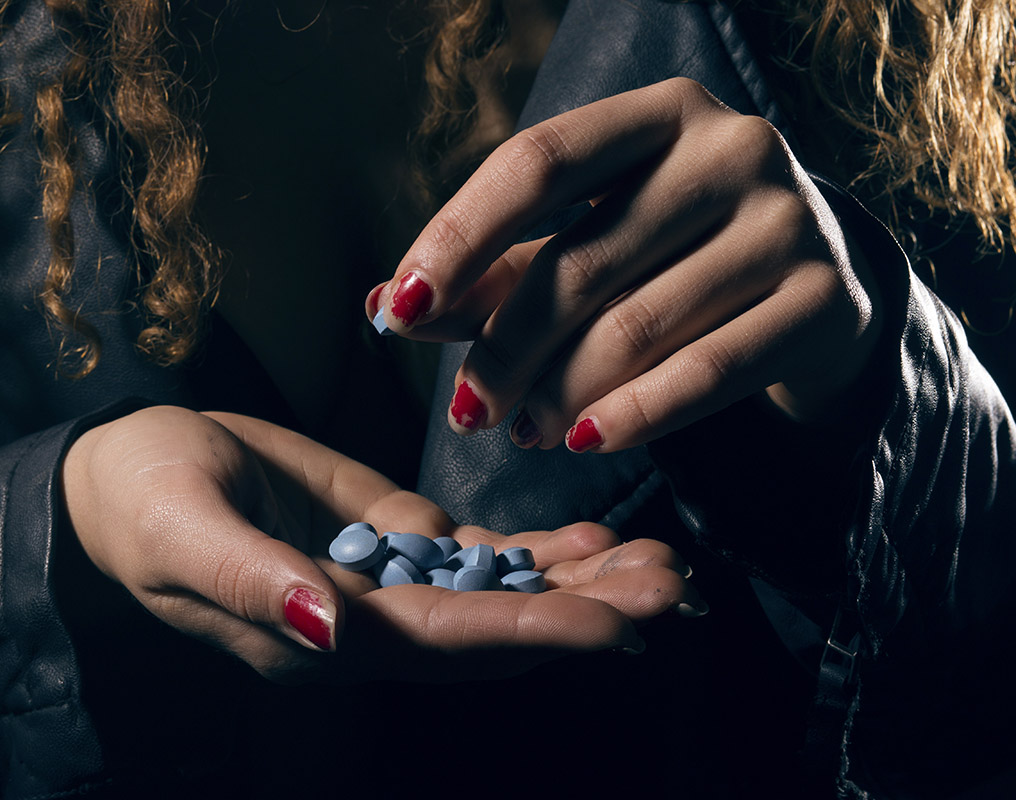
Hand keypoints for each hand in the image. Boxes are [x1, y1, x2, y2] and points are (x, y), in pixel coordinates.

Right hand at [61, 406, 700, 682]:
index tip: (612, 626)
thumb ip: (253, 584)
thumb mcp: (183, 533)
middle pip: (492, 631)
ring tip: (658, 562)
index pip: (441, 644)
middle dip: (583, 614)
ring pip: (495, 597)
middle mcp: (366, 626)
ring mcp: (383, 584)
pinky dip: (535, 555)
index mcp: (320, 636)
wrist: (129, 477)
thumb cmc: (143, 501)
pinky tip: (592, 540)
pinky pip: (472, 559)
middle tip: (670, 586)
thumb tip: (328, 627)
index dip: (528, 636)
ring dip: (578, 584)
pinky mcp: (387, 542)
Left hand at [368, 77, 883, 450]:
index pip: (536, 164)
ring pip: (636, 327)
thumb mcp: (586, 244)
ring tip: (522, 430)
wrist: (817, 290)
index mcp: (659, 114)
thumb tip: (382, 309)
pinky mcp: (826, 299)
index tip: (397, 313)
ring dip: (558, 393)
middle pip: (578, 260)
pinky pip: (707, 372)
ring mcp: (789, 220)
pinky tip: (579, 441)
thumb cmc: (675, 259)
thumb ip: (492, 274)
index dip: (457, 238)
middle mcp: (731, 147)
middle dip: (504, 349)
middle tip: (467, 411)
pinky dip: (632, 416)